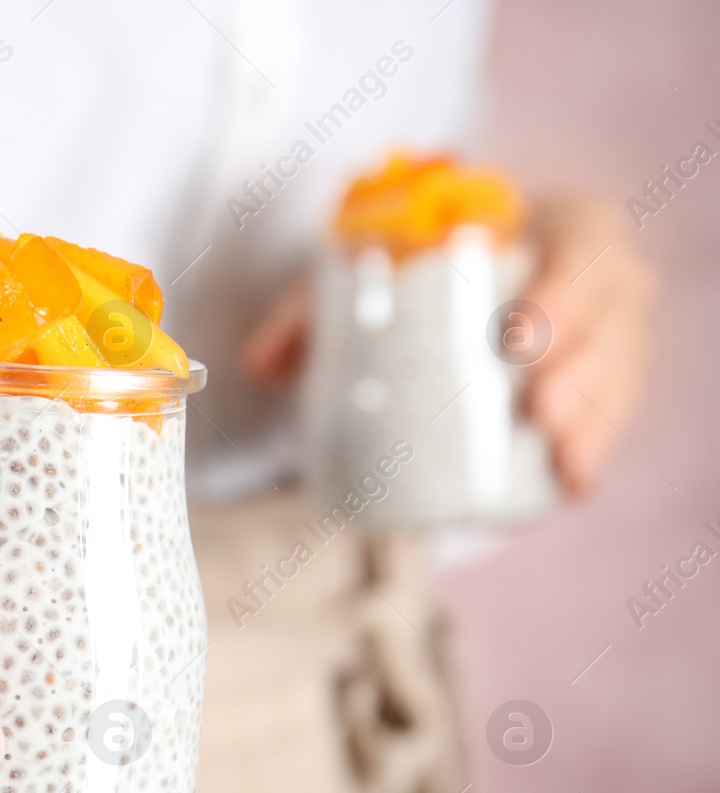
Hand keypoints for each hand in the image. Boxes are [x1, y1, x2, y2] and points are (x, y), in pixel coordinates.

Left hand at [240, 193, 656, 496]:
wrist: (456, 284)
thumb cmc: (419, 270)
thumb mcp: (365, 275)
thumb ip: (308, 311)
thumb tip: (259, 364)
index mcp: (555, 221)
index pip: (584, 238)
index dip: (567, 284)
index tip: (520, 335)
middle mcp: (597, 271)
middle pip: (614, 311)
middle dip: (584, 362)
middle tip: (538, 408)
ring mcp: (610, 328)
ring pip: (622, 365)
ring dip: (597, 410)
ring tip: (559, 451)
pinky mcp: (606, 380)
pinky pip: (618, 411)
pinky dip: (598, 444)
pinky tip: (576, 481)